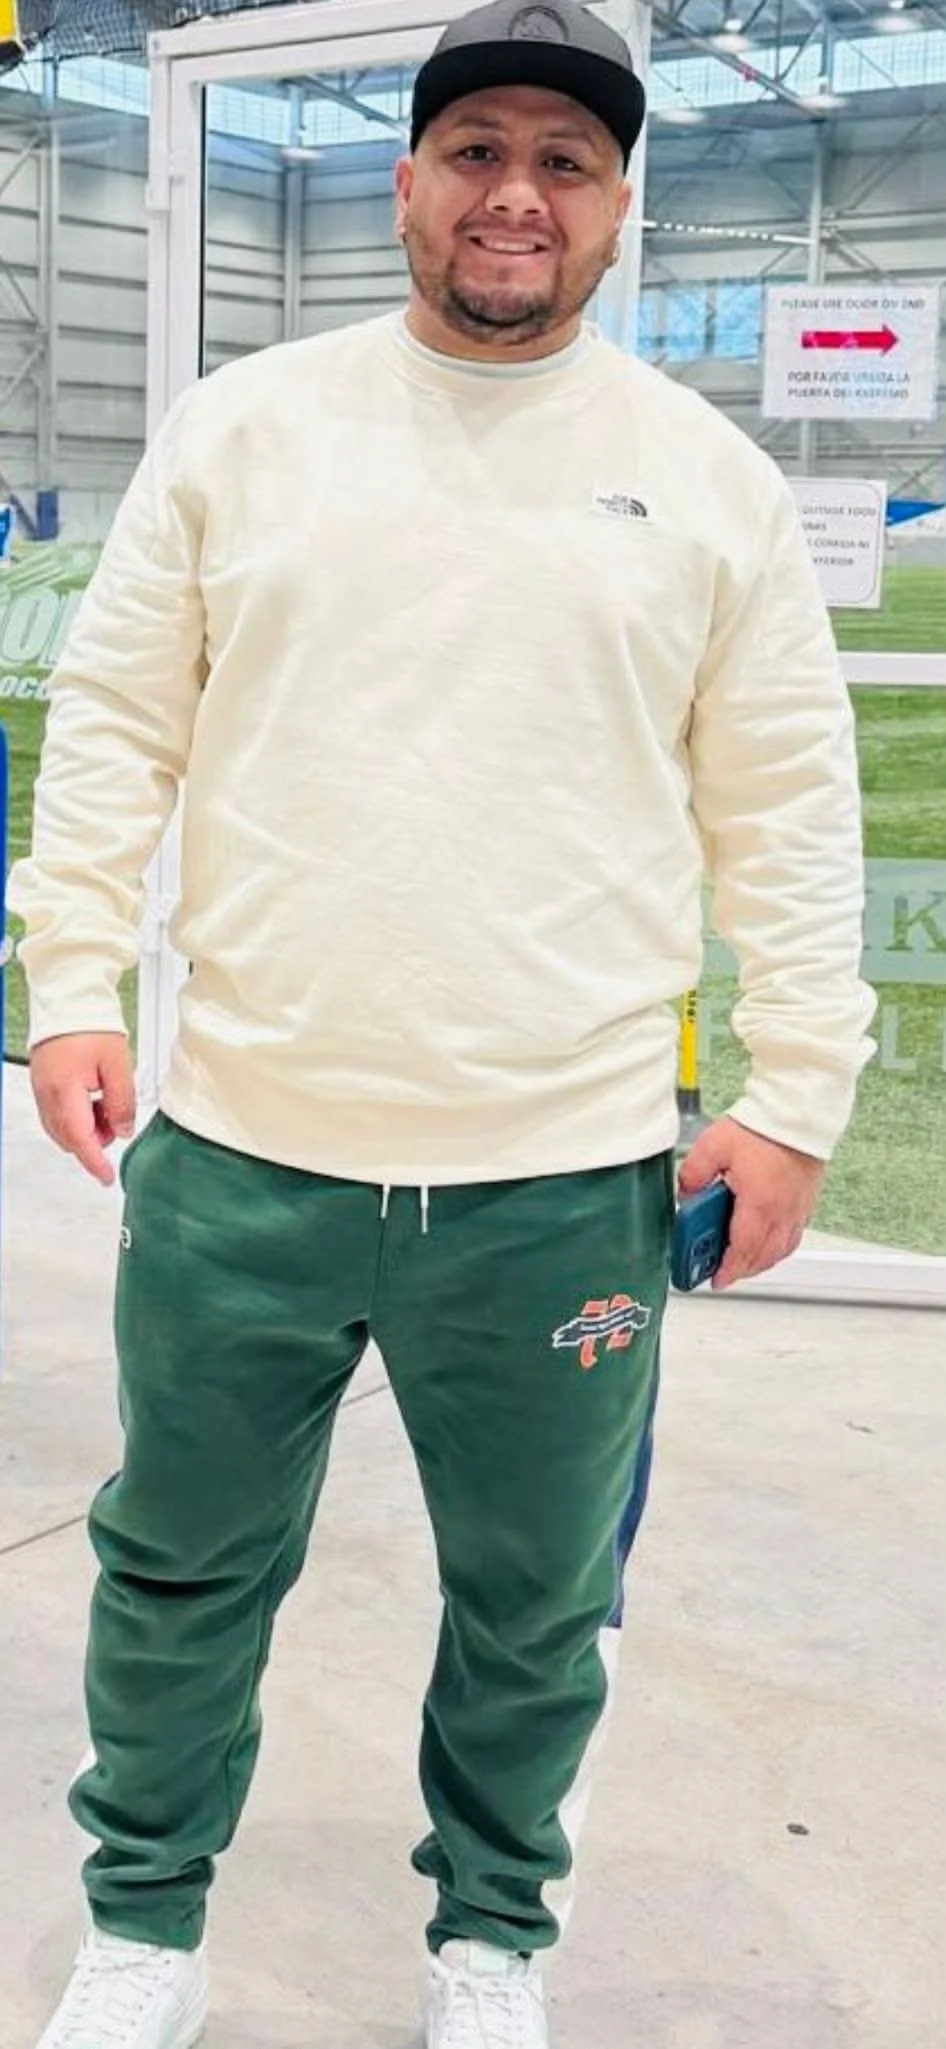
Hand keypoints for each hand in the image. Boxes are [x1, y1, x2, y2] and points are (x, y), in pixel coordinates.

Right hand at [30, 1033, 135, 1187]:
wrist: (69, 999)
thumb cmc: (91, 1025)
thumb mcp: (118, 1065)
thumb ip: (121, 1101)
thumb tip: (123, 1130)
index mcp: (64, 1090)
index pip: (80, 1138)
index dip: (95, 1162)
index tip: (107, 1177)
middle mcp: (47, 1093)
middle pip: (68, 1137)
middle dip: (93, 1141)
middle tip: (116, 1124)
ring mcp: (42, 1089)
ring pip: (61, 1128)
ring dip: (85, 1129)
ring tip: (107, 1106)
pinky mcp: (43, 1083)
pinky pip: (57, 1113)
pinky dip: (76, 1117)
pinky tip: (93, 1100)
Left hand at [677, 1115, 824, 1291]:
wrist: (797, 1112)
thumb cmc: (763, 1127)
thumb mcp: (713, 1146)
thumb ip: (693, 1174)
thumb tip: (685, 1193)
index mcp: (759, 1204)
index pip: (742, 1251)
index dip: (728, 1271)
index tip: (715, 1281)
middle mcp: (782, 1212)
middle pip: (762, 1257)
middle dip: (741, 1270)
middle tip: (722, 1271)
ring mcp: (797, 1209)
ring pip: (780, 1250)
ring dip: (759, 1261)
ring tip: (740, 1259)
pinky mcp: (806, 1201)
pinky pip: (793, 1236)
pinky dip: (777, 1247)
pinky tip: (765, 1240)